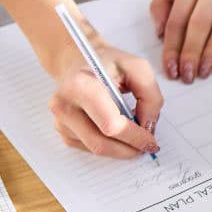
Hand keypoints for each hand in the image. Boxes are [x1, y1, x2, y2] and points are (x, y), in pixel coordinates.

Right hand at [48, 43, 161, 158]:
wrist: (79, 62)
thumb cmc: (109, 64)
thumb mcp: (138, 68)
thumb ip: (150, 96)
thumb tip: (148, 127)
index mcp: (80, 86)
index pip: (110, 125)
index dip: (135, 137)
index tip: (151, 140)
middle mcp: (64, 105)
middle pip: (101, 143)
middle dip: (129, 149)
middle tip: (147, 146)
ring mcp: (60, 120)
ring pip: (96, 149)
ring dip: (121, 149)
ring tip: (134, 135)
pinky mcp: (63, 131)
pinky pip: (90, 149)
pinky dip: (110, 145)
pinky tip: (117, 131)